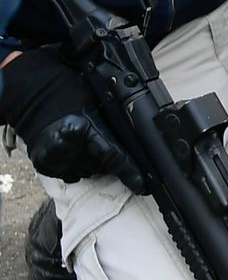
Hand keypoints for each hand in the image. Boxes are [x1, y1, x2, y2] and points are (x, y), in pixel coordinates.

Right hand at [0, 47, 144, 190]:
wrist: (31, 96)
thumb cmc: (67, 93)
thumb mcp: (96, 102)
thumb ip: (112, 124)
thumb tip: (136, 142)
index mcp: (82, 127)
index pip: (113, 155)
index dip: (130, 172)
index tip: (143, 186)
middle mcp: (67, 146)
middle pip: (101, 166)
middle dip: (110, 161)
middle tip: (106, 145)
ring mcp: (54, 157)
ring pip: (88, 171)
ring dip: (92, 163)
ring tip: (85, 143)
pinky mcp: (45, 164)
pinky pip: (71, 174)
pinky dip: (76, 165)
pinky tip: (72, 149)